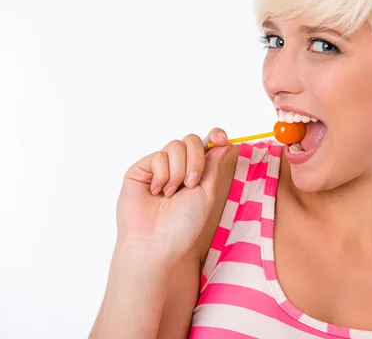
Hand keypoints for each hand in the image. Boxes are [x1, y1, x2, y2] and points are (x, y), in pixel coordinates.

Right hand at [114, 128, 230, 263]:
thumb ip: (213, 165)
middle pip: (192, 140)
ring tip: (171, 194)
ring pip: (176, 145)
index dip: (215, 135)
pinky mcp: (141, 169)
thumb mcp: (207, 192)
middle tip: (191, 184)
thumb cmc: (184, 224)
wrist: (158, 241)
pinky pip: (158, 156)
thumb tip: (224, 142)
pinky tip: (156, 192)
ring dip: (179, 171)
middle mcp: (178, 166)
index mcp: (197, 171)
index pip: (206, 144)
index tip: (220, 139)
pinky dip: (162, 175)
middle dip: (196, 161)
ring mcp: (159, 167)